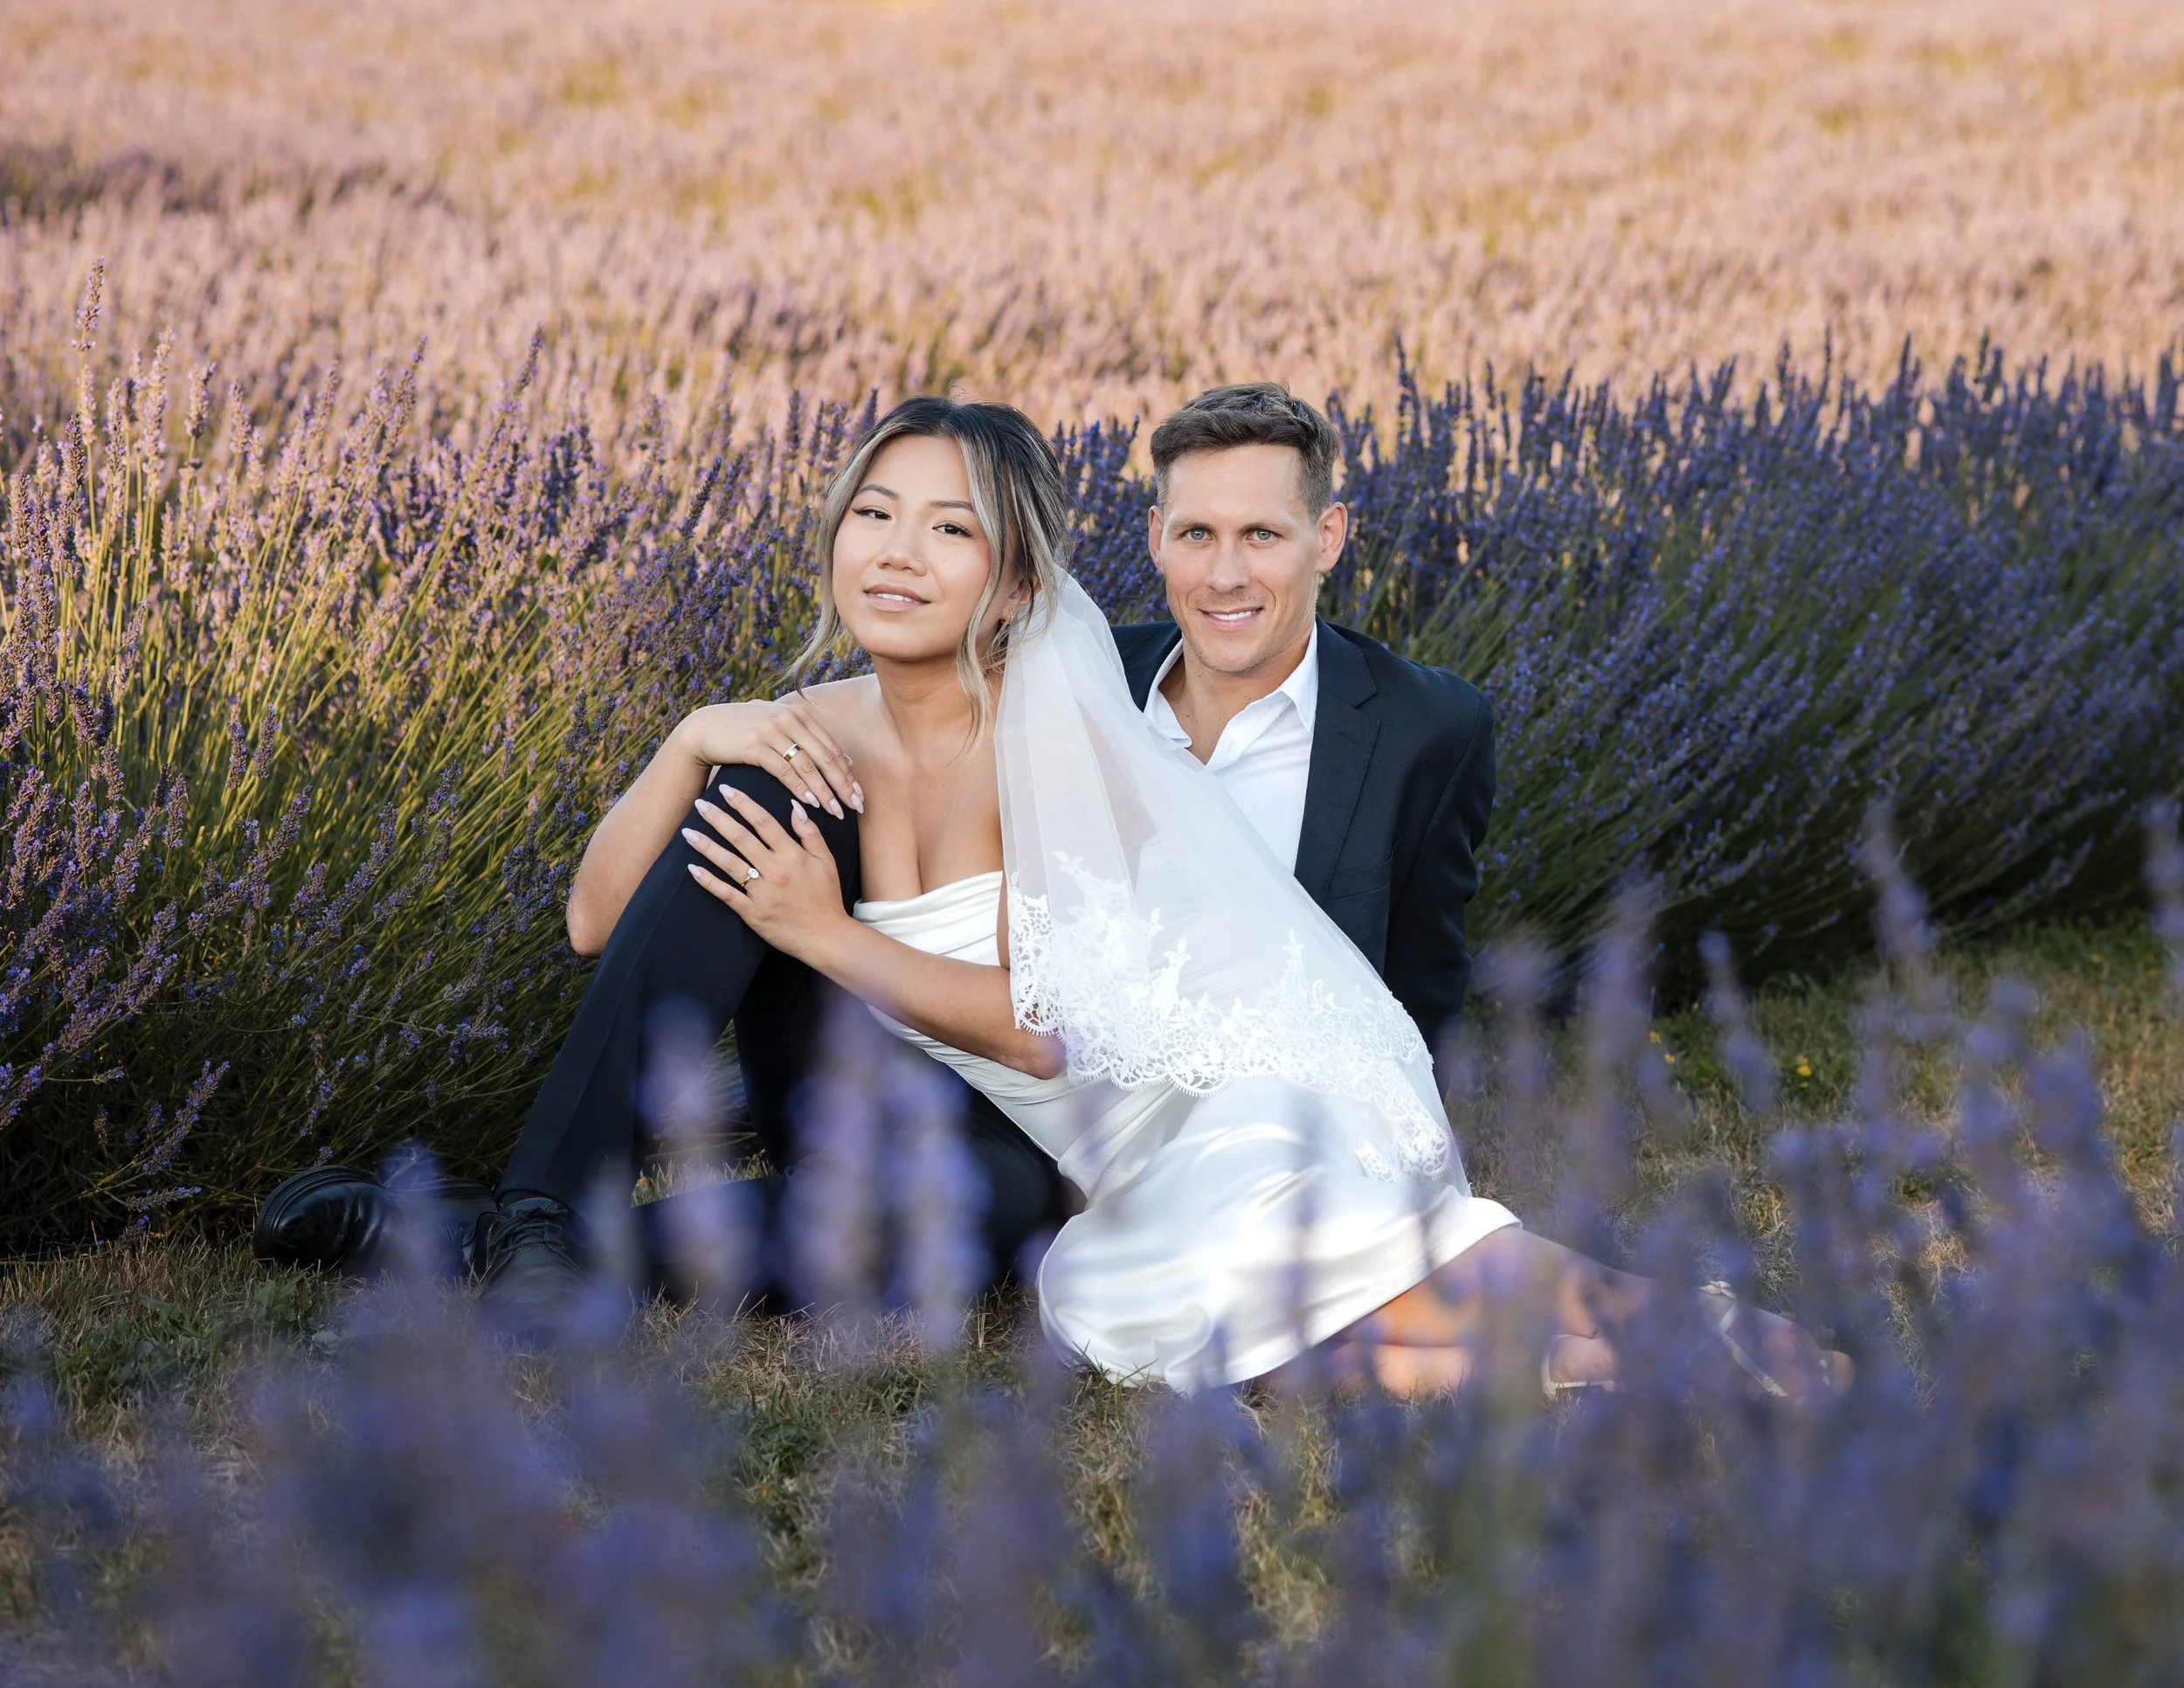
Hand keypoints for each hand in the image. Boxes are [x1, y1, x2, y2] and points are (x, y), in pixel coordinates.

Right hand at [673, 699, 861, 817]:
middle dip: (844, 785)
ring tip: (836, 811)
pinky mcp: (755, 745)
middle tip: (856, 807)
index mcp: (801, 715)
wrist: (706, 728)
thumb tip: (841, 759)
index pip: (832, 748)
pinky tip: (811, 804)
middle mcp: (790, 719)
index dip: (848, 774)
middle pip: (826, 757)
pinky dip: (800, 788)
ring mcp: (773, 731)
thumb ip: (807, 739)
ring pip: (808, 766)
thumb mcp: (778, 727)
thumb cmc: (746, 732)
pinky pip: (785, 771)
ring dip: (824, 791)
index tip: (860, 796)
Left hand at [683, 785, 851, 962]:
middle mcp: (775, 870)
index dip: (743, 804)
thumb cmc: (827, 898)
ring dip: (707, 846)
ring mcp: (762, 892)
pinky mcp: (752, 913)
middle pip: (741, 838)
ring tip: (688, 831)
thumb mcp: (826, 861)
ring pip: (729, 863)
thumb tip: (795, 807)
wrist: (826, 937)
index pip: (763, 822)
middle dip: (718, 818)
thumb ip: (810, 833)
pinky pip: (726, 894)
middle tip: (700, 803)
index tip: (726, 790)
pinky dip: (708, 882)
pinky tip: (693, 869)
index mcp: (793, 855)